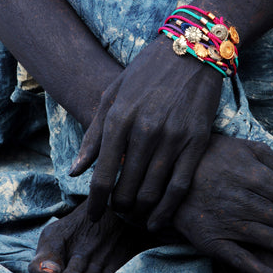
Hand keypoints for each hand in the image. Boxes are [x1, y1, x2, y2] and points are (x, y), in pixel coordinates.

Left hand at [69, 33, 222, 225]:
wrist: (190, 52)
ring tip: (136, 216)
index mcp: (119, 118)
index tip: (95, 215)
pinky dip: (168, 208)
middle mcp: (145, 131)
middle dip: (119, 208)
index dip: (96, 203)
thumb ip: (93, 136)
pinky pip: (180, 185)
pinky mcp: (197, 141)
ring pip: (152, 191)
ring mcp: (173, 137)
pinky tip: (158, 219)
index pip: (102, 176)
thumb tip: (75, 172)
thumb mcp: (112, 95)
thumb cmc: (146, 73)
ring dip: (141, 212)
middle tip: (119, 212)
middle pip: (126, 189)